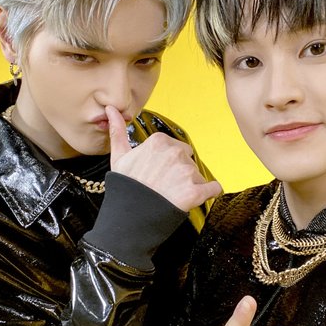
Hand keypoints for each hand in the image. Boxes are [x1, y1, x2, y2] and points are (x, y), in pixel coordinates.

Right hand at [106, 106, 221, 210]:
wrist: (129, 216)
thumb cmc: (124, 187)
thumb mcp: (119, 157)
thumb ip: (118, 131)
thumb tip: (111, 109)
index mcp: (160, 141)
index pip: (176, 149)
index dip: (168, 165)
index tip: (158, 175)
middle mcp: (176, 152)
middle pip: (188, 161)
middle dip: (181, 174)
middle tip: (165, 187)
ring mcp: (187, 172)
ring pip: (198, 176)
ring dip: (190, 186)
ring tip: (171, 196)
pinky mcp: (196, 192)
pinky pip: (213, 189)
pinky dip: (209, 194)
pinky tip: (195, 199)